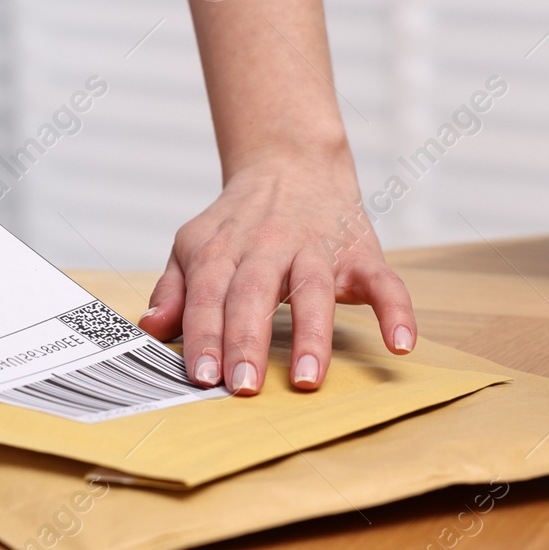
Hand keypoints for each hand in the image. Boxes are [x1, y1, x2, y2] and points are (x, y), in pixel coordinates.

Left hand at [137, 142, 415, 393]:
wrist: (291, 163)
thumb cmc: (237, 221)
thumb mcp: (193, 244)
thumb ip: (173, 289)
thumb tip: (149, 328)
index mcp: (222, 248)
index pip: (208, 295)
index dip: (204, 335)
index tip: (202, 376)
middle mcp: (268, 246)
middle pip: (255, 293)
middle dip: (248, 340)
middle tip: (244, 386)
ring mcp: (317, 248)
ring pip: (314, 290)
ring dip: (312, 336)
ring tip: (307, 380)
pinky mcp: (361, 253)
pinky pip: (383, 282)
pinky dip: (396, 310)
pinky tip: (399, 343)